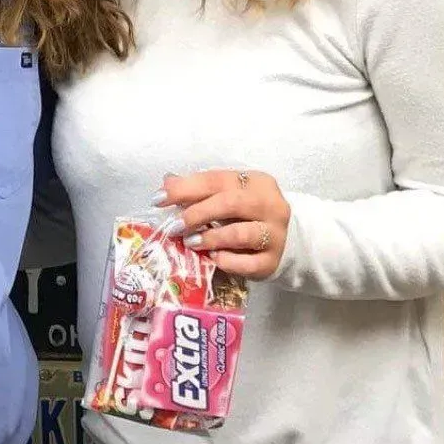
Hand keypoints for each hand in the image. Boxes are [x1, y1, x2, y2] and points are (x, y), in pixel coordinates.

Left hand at [163, 169, 290, 279]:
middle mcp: (271, 205)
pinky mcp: (272, 261)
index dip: (184, 188)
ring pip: (239, 234)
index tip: (158, 200)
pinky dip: (226, 261)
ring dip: (209, 238)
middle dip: (196, 214)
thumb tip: (167, 182)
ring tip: (190, 242)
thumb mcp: (226, 194)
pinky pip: (247, 264)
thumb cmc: (246, 214)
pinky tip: (212, 258)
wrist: (285, 240)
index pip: (216, 180)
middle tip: (175, 227)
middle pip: (230, 203)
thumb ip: (199, 189)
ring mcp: (275, 235)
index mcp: (256, 181)